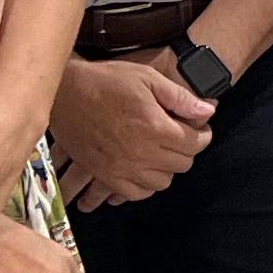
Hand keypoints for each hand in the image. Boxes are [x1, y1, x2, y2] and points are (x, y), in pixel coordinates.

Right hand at [50, 54, 212, 215]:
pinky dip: (144, 185)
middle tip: (179, 137)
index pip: (195, 144)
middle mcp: (141, 153)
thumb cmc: (106, 81)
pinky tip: (142, 168)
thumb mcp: (147, 78)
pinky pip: (134, 194)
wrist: (64, 93)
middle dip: (186, 150)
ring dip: (166, 168)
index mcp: (155, 128)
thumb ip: (180, 97)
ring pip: (161, 183)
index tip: (199, 128)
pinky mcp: (104, 175)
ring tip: (161, 151)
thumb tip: (208, 111)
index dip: (202, 136)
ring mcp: (121, 168)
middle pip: (182, 165)